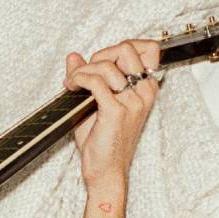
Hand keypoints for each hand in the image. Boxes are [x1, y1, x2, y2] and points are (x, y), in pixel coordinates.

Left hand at [64, 40, 159, 194]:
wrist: (105, 170)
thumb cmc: (104, 141)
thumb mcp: (96, 102)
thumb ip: (88, 76)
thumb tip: (74, 57)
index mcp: (146, 89)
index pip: (146, 48)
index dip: (119, 47)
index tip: (101, 60)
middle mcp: (143, 93)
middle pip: (125, 49)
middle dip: (98, 56)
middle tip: (83, 73)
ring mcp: (131, 102)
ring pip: (105, 64)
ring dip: (82, 70)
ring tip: (73, 83)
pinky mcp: (116, 111)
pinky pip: (95, 81)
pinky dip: (78, 79)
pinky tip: (71, 88)